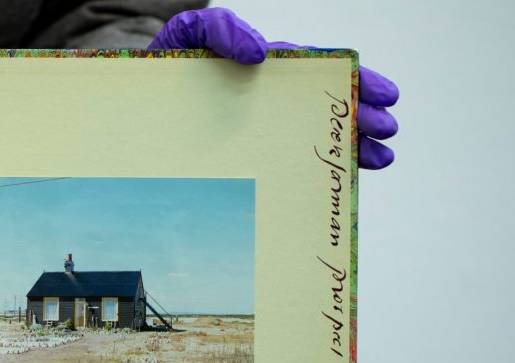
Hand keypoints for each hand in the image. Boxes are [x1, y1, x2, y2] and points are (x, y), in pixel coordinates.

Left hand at [149, 8, 398, 169]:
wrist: (127, 101)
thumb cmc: (161, 63)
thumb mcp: (190, 32)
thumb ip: (222, 28)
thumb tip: (259, 54)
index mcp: (260, 69)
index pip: (316, 73)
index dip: (350, 82)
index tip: (383, 94)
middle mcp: (262, 101)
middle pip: (318, 108)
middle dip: (357, 118)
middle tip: (388, 131)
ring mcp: (251, 130)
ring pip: (305, 138)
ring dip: (345, 148)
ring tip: (379, 160)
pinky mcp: (235, 158)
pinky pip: (277, 167)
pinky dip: (306, 174)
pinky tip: (335, 183)